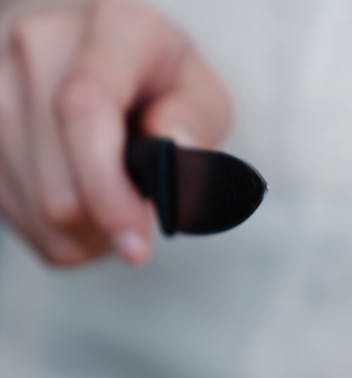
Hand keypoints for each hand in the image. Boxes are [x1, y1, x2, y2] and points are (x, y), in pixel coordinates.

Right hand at [0, 0, 231, 265]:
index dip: (108, 190)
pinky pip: (21, 220)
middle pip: (60, 187)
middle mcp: (39, 45)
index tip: (136, 246)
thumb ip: (194, 123)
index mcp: (111, 25)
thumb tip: (174, 150)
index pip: (85, 110)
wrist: (95, 57)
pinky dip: (61, 234)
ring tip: (112, 204)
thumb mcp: (198, 94)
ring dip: (87, 234)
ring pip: (40, 212)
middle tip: (138, 219)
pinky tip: (83, 204)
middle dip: (108, 225)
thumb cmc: (155, 83)